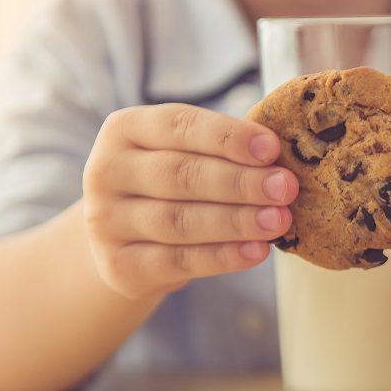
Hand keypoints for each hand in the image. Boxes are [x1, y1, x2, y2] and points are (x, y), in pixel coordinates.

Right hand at [81, 103, 295, 299]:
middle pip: (180, 174)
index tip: (272, 148)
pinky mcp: (118, 265)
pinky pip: (177, 261)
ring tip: (279, 221)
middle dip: (240, 181)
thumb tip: (281, 158)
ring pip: (179, 221)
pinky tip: (256, 251)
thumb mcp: (185, 155)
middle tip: (285, 188)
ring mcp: (106, 221)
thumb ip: (223, 150)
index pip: (178, 125)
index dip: (227, 136)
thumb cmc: (172, 186)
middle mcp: (105, 171)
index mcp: (124, 129)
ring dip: (236, 221)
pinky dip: (222, 257)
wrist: (128, 243)